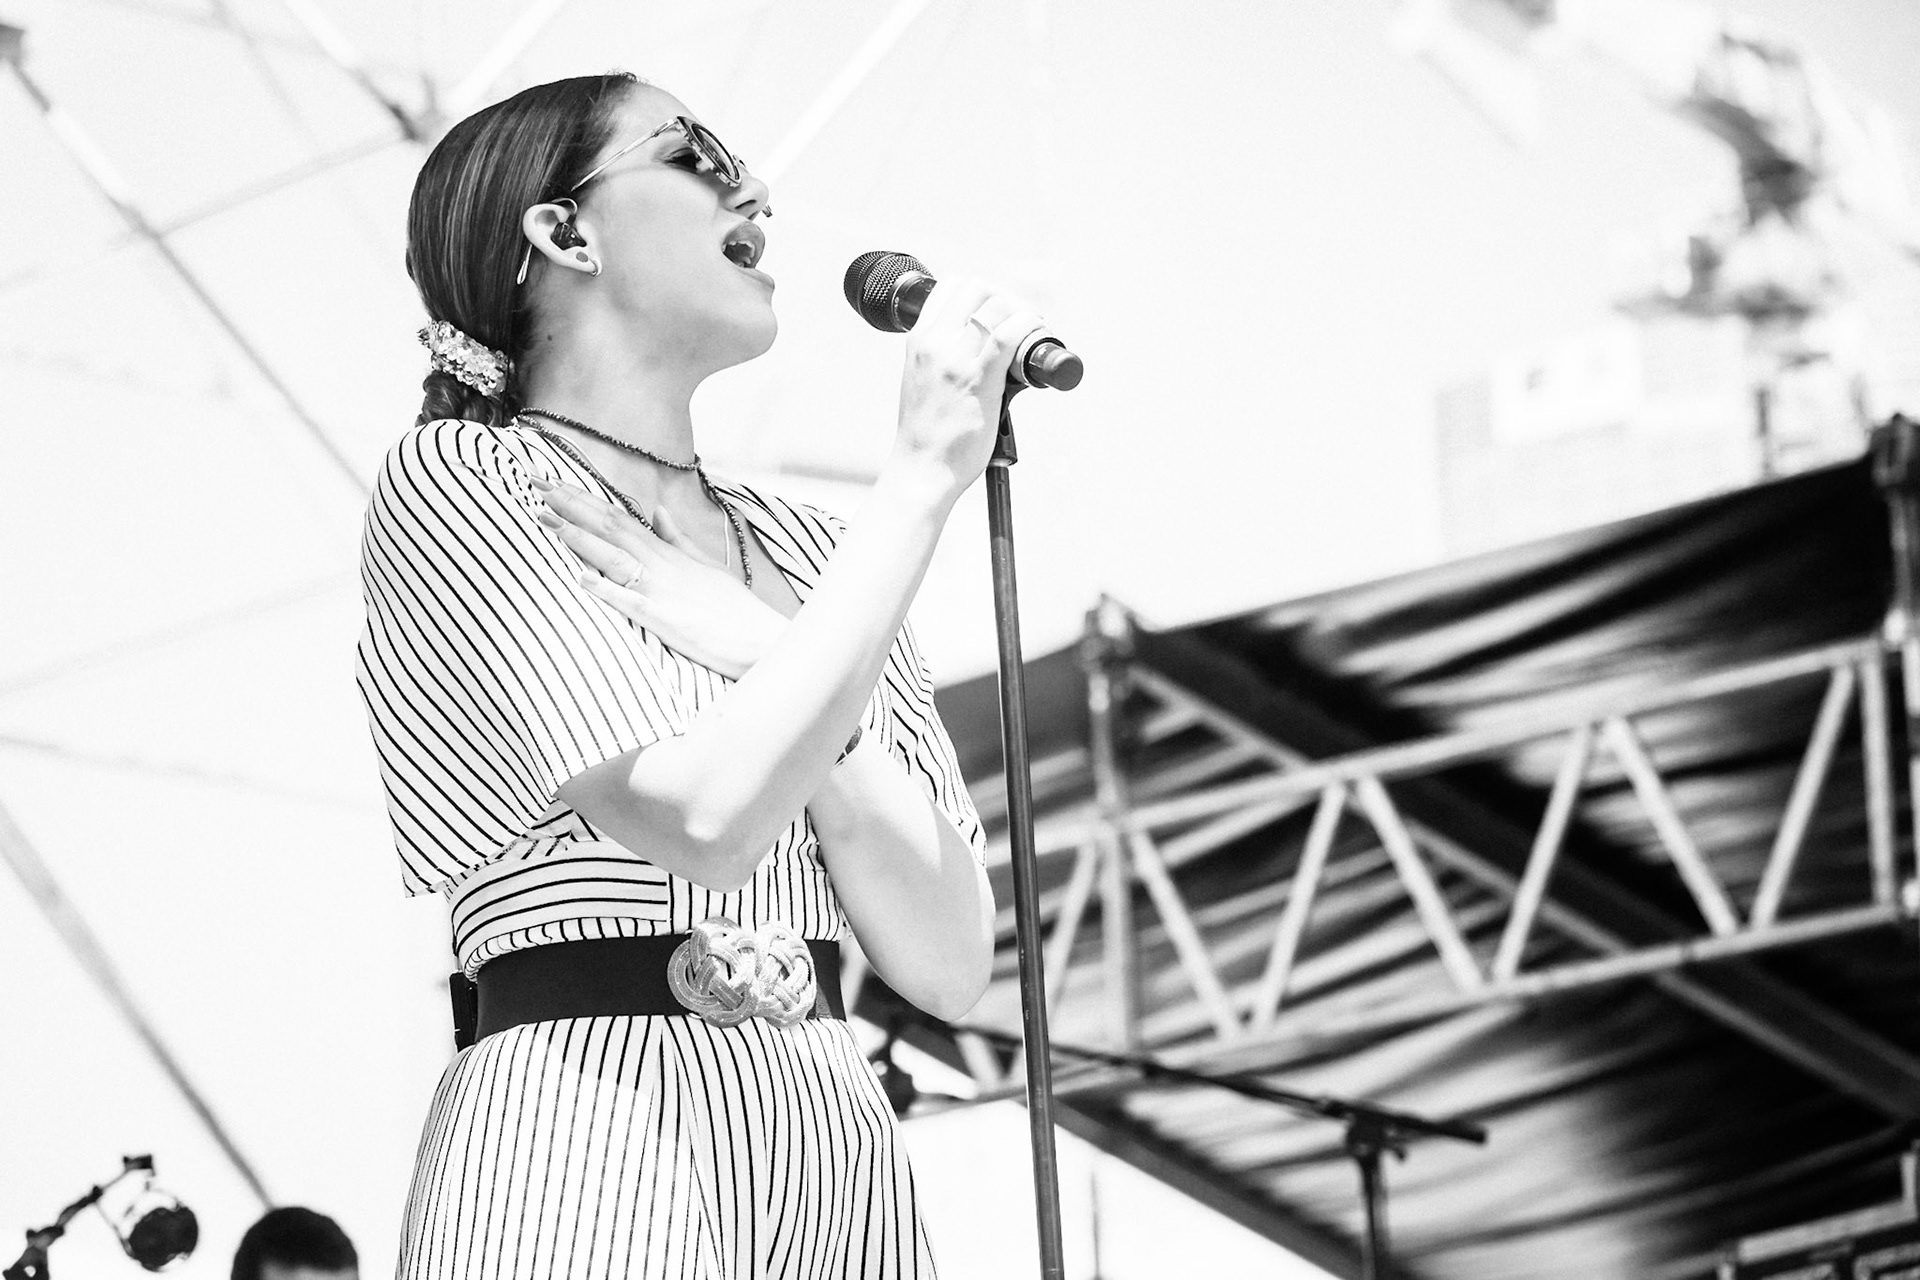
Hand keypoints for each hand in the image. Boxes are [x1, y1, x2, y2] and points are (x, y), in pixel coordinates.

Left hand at [533, 479, 789, 679]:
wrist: (761, 637)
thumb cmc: (733, 607)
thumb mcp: (706, 564)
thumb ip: (677, 537)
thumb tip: (658, 511)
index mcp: (668, 552)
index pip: (620, 518)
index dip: (585, 500)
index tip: (555, 484)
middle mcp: (661, 565)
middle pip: (610, 528)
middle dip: (572, 506)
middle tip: (536, 485)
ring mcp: (661, 590)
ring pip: (614, 557)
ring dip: (579, 538)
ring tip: (547, 520)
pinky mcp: (664, 620)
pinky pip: (630, 602)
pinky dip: (605, 589)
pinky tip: (580, 579)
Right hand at [892, 278, 1048, 498]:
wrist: (921, 469)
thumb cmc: (927, 433)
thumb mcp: (923, 380)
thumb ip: (944, 358)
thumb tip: (984, 349)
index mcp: (919, 340)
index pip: (951, 285)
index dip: (982, 289)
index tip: (998, 308)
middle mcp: (934, 343)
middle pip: (977, 288)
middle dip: (1006, 296)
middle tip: (1021, 319)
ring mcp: (955, 359)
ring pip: (997, 306)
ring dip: (1023, 312)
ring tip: (1033, 331)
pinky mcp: (978, 379)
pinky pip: (1009, 335)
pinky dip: (1029, 327)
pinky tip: (1036, 336)